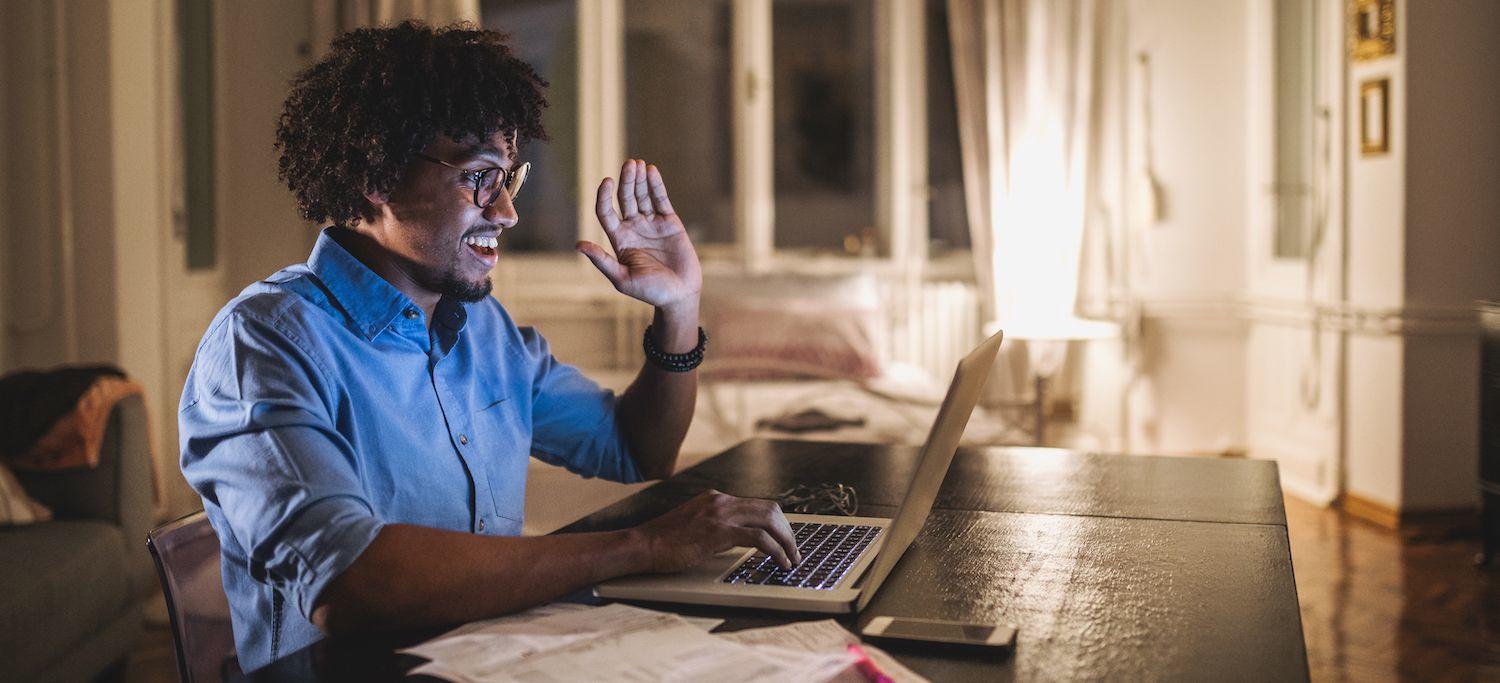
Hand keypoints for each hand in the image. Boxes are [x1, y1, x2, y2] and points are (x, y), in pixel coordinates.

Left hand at [577, 159, 702, 310]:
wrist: (679, 295)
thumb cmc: (650, 292)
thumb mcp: (622, 278)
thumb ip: (602, 261)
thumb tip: (578, 244)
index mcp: (619, 240)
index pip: (606, 212)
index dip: (605, 197)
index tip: (607, 182)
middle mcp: (633, 228)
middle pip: (626, 199)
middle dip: (626, 181)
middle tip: (629, 164)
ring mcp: (652, 224)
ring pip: (642, 196)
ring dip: (639, 179)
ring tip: (638, 164)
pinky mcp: (670, 223)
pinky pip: (661, 200)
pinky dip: (656, 185)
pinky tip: (652, 171)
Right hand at [634, 489, 801, 572]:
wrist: (643, 545)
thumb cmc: (664, 542)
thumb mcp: (693, 524)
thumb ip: (714, 524)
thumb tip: (737, 538)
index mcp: (716, 498)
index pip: (758, 505)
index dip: (777, 523)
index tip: (785, 539)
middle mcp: (721, 501)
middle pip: (770, 509)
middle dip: (788, 531)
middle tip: (794, 550)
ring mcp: (720, 514)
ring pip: (770, 520)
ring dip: (786, 541)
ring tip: (792, 558)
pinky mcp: (719, 531)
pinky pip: (759, 538)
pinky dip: (775, 551)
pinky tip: (780, 562)